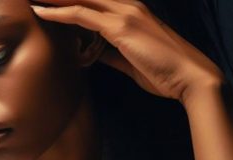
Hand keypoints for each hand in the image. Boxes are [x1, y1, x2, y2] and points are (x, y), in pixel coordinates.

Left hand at [31, 0, 224, 103]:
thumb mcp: (130, 59)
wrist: (191, 78)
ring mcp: (124, 13)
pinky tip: (41, 12)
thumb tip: (92, 52)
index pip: (91, 0)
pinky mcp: (121, 26)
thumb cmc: (164, 72)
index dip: (67, 0)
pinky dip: (59, 12)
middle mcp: (127, 5)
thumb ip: (110, 52)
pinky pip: (82, 14)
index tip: (46, 1)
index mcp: (130, 11)